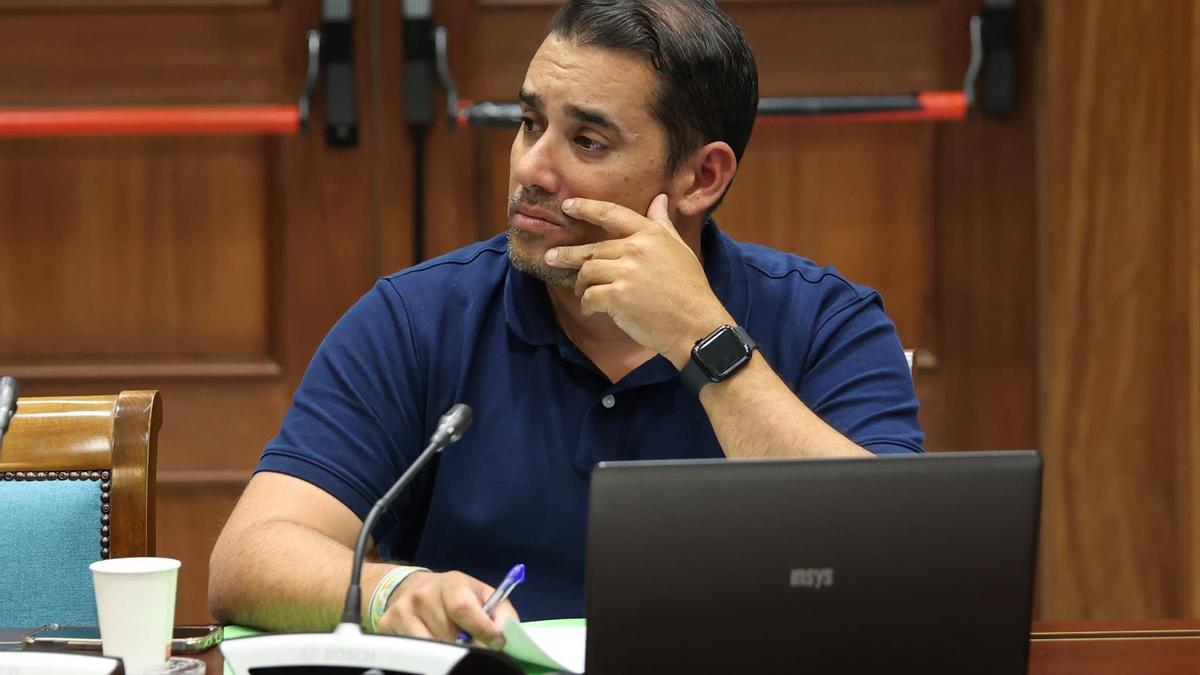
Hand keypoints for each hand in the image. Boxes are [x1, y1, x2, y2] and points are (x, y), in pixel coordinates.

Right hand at [376, 570, 519, 648]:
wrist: (414, 588)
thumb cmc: (455, 596)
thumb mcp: (481, 595)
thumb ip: (500, 612)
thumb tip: (508, 634)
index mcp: (452, 583)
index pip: (464, 609)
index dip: (482, 630)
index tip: (497, 644)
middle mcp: (424, 594)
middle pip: (448, 635)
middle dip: (465, 646)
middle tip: (472, 647)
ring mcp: (402, 610)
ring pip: (430, 646)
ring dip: (444, 651)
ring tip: (450, 643)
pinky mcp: (387, 624)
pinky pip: (411, 651)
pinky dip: (425, 654)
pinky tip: (430, 642)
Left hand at [545, 194, 732, 367]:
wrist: (694, 325)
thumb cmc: (690, 289)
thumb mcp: (679, 249)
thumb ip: (663, 224)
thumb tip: (659, 199)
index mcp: (650, 234)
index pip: (611, 214)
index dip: (586, 207)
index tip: (567, 206)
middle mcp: (635, 249)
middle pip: (592, 249)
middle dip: (568, 254)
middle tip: (551, 257)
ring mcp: (625, 273)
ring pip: (587, 272)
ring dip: (580, 283)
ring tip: (580, 291)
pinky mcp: (617, 297)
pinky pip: (590, 296)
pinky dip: (587, 304)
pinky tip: (592, 310)